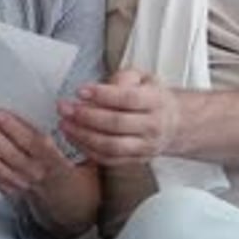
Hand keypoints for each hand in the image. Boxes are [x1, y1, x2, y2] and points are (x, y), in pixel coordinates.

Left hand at [0, 110, 72, 195]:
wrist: (67, 199)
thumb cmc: (69, 169)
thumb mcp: (80, 152)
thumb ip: (71, 131)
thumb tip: (66, 106)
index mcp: (54, 161)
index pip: (32, 143)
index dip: (14, 128)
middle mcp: (36, 173)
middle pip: (9, 154)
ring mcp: (21, 183)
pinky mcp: (9, 189)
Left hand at [58, 68, 176, 163]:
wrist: (173, 123)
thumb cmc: (151, 96)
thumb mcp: (143, 77)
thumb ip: (123, 78)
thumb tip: (101, 89)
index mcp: (156, 101)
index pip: (128, 98)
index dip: (103, 94)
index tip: (80, 90)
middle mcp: (153, 126)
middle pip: (117, 124)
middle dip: (86, 116)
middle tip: (65, 107)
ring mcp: (145, 146)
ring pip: (111, 146)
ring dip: (83, 136)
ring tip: (64, 124)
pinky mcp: (136, 160)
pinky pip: (109, 159)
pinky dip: (88, 150)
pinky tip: (73, 137)